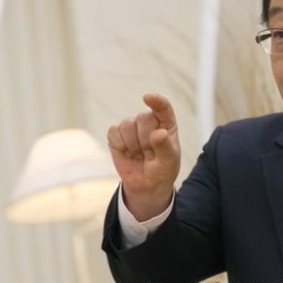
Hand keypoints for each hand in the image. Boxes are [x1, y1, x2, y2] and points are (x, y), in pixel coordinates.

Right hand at [106, 94, 180, 220]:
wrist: (147, 184)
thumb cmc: (163, 169)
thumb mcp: (169, 161)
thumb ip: (164, 147)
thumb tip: (158, 133)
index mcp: (167, 123)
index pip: (163, 107)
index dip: (156, 100)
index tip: (148, 98)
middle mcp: (149, 120)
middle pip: (143, 118)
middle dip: (145, 140)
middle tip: (150, 154)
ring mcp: (132, 126)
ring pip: (127, 125)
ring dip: (133, 145)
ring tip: (140, 155)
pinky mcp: (116, 134)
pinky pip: (114, 132)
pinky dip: (120, 145)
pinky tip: (127, 153)